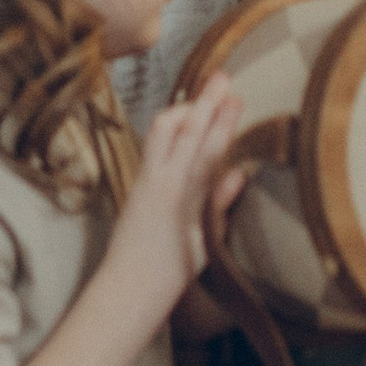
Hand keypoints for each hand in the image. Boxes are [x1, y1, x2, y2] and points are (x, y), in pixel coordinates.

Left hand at [122, 72, 245, 296]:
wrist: (128, 289)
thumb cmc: (170, 274)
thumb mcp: (203, 241)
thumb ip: (219, 204)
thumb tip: (238, 172)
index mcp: (182, 198)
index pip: (208, 149)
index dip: (222, 121)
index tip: (236, 97)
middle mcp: (162, 183)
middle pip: (186, 131)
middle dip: (205, 101)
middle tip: (223, 76)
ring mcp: (147, 181)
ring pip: (163, 132)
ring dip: (185, 109)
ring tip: (204, 95)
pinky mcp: (137, 186)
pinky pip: (154, 146)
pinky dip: (170, 127)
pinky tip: (182, 119)